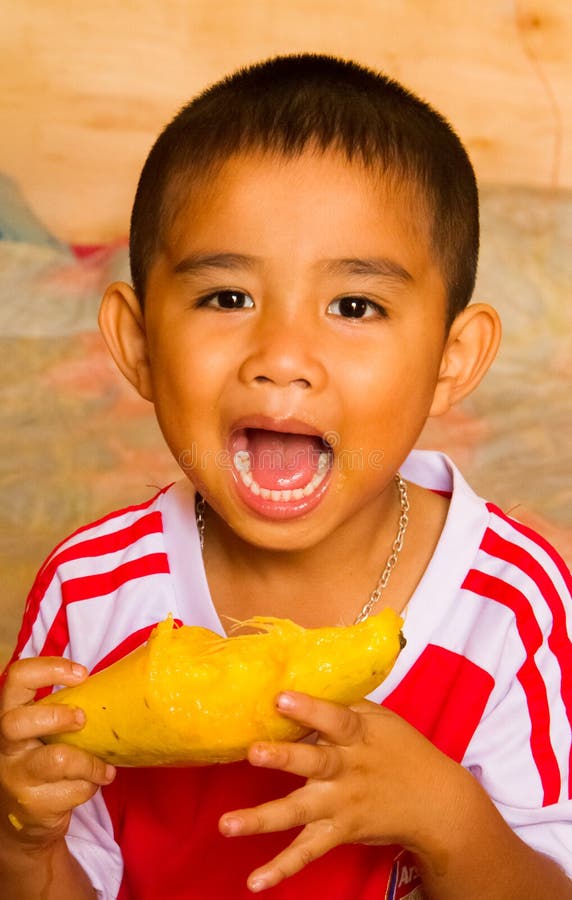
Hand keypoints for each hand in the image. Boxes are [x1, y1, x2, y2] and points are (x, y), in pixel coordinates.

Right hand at [0, 656, 114, 847]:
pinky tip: (91, 784)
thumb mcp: (41, 733)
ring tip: (104, 768)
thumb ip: (61, 710)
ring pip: (57, 760)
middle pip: (16, 723)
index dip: (49, 669)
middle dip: (57, 716)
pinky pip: (74, 790)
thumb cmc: (41, 762)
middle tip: (83, 719)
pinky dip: (91, 785)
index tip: (82, 674)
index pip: (17, 678)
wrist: (21, 821)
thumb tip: (114, 688)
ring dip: (91, 763)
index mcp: (10, 716)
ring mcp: (16, 778)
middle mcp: (5, 747)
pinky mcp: (33, 806)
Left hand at [219, 691, 459, 892]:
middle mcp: (347, 770)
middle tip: (254, 752)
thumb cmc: (401, 750)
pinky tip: (255, 881)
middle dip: (284, 758)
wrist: (437, 803)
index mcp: (358, 735)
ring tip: (227, 824)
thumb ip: (342, 705)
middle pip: (314, 763)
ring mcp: (341, 804)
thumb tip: (302, 677)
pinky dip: (281, 868)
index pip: (334, 718)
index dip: (309, 708)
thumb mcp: (379, 719)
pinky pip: (307, 852)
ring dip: (262, 818)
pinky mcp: (338, 832)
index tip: (281, 697)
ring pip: (299, 811)